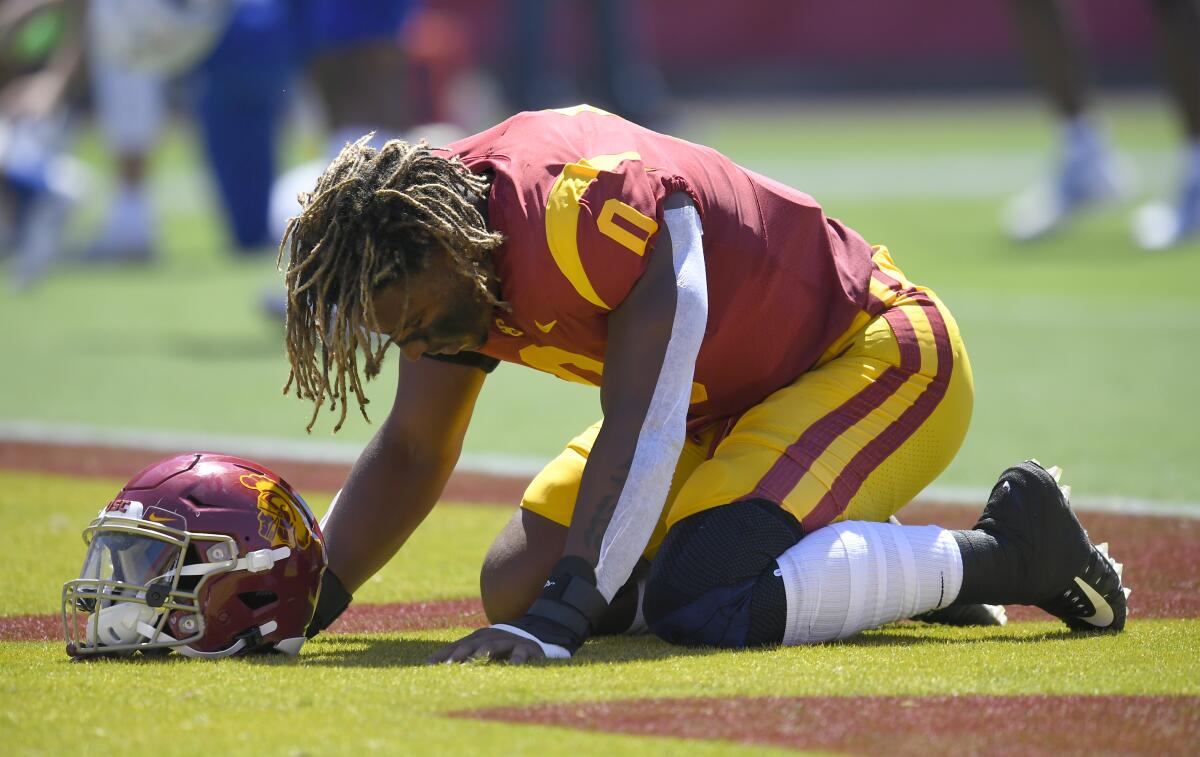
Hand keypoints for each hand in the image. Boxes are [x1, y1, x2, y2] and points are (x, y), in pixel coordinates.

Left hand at [428, 627, 545, 664]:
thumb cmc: (501, 649)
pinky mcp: (526, 647)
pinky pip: (520, 652)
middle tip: (448, 665)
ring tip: (476, 659)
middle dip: (460, 653)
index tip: (428, 664)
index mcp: (478, 638)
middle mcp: (491, 637)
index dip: (444, 653)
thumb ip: (462, 656)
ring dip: (484, 651)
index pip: (458, 645)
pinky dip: (517, 658)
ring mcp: (509, 641)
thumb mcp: (482, 650)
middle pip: (473, 643)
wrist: (534, 635)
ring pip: (494, 645)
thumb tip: (430, 666)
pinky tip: (513, 666)